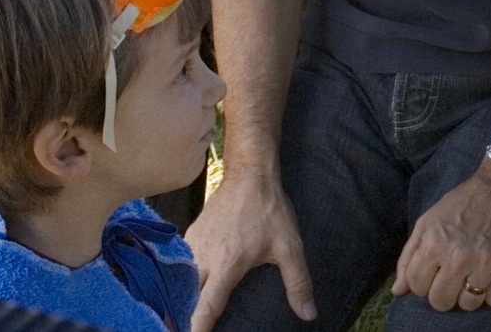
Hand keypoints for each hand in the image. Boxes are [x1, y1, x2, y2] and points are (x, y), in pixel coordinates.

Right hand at [186, 172, 316, 331]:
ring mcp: (193, 245)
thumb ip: (298, 282)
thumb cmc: (269, 210)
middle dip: (186, 316)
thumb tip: (308, 314)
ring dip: (185, 298)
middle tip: (192, 327)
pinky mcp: (190, 235)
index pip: (205, 307)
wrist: (249, 174)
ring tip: (189, 314)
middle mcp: (204, 257)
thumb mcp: (290, 247)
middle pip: (188, 297)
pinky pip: (182, 264)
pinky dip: (185, 279)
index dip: (198, 329)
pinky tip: (194, 288)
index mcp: (227, 265)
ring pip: (182, 280)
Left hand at [392, 163, 490, 311]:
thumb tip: (398, 291)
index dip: (422, 282)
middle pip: (441, 301)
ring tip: (473, 276)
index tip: (433, 272)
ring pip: (468, 305)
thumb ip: (409, 256)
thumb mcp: (428, 221)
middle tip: (453, 278)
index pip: (416, 286)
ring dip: (469, 294)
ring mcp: (486, 263)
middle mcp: (459, 257)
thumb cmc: (463, 204)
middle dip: (443, 293)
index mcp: (434, 243)